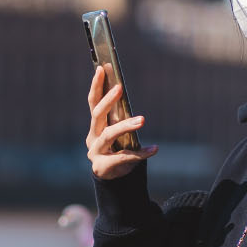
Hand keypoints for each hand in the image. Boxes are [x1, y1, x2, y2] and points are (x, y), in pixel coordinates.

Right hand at [85, 64, 158, 179]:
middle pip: (97, 115)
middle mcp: (92, 137)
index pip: (93, 102)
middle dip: (107, 100)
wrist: (112, 178)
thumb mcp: (118, 132)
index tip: (102, 69)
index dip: (96, 86)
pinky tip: (154, 148)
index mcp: (95, 126)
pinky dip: (142, 153)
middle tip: (120, 88)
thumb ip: (119, 116)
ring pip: (109, 135)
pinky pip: (125, 157)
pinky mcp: (103, 167)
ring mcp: (96, 152)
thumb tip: (123, 91)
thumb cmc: (117, 150)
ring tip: (142, 119)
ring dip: (125, 125)